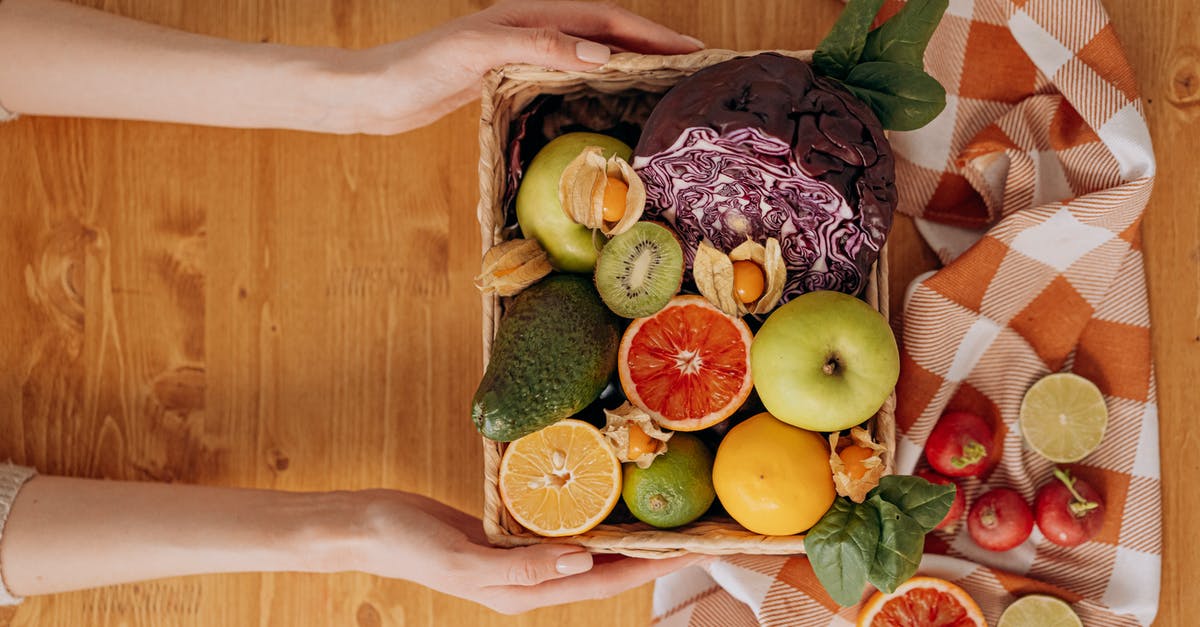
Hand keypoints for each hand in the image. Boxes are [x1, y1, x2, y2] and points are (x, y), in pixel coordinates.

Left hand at [340, 1, 703, 133]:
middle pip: (607, 32)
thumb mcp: (479, 50)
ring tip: (665, 85)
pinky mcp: (509, 78)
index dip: (653, 34)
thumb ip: (539, 45)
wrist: (375, 93)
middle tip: (694, 69)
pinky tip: (609, 104)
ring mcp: (522, 53)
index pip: (607, 20)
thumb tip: (602, 52)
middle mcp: (531, 28)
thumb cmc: (419, 69)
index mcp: (531, 15)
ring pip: (591, 54)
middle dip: (652, 46)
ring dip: (630, 65)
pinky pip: (569, 76)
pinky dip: (598, 85)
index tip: (692, 51)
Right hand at [352, 490, 710, 614]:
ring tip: (661, 512)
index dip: (649, 569)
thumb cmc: (409, 543)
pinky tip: (602, 494)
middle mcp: (530, 579)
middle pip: (604, 570)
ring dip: (623, 535)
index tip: (691, 550)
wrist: (370, 525)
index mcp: (524, 593)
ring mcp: (520, 558)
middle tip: (693, 528)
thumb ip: (522, 568)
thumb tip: (584, 562)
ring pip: (587, 549)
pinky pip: (561, 528)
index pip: (602, 584)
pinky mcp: (509, 535)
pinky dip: (588, 515)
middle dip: (650, 554)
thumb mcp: (463, 559)